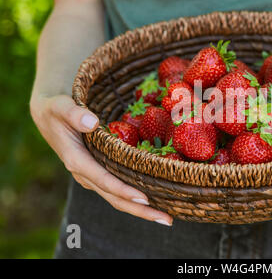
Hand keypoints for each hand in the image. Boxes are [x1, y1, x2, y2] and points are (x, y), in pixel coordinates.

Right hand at [30, 94, 172, 225]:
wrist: (49, 116)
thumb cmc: (56, 109)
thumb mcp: (61, 107)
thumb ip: (74, 114)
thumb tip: (92, 123)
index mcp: (77, 160)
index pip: (103, 180)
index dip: (123, 190)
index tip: (145, 199)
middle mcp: (85, 173)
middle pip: (114, 197)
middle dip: (140, 210)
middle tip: (167, 220)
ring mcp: (92, 176)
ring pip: (117, 198)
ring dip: (141, 209)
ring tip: (166, 217)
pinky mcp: (98, 173)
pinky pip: (117, 189)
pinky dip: (134, 197)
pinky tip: (155, 199)